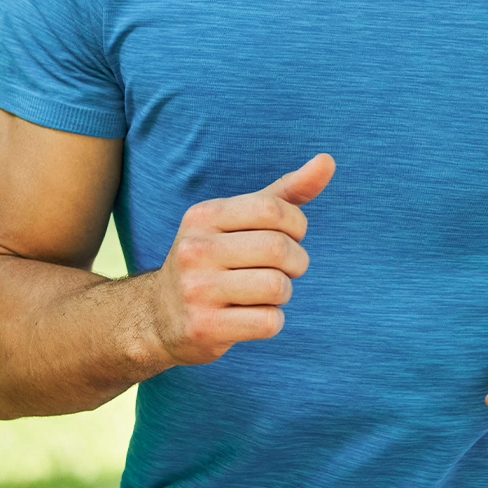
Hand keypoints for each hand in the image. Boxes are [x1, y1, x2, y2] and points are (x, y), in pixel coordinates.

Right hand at [148, 154, 334, 365]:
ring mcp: (195, 290)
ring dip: (283, 293)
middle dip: (296, 262)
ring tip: (263, 294)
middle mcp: (194, 249)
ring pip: (277, 287)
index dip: (297, 225)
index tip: (290, 237)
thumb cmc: (215, 259)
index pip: (273, 209)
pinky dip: (271, 321)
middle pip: (279, 249)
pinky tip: (250, 316)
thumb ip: (286, 192)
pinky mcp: (203, 327)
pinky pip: (268, 322)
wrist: (159, 315)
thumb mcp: (240, 220)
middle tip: (284, 270)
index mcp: (203, 216)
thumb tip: (327, 161)